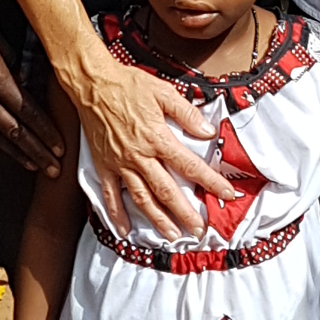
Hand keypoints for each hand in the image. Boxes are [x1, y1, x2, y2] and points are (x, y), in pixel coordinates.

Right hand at [72, 58, 226, 238]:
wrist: (93, 84)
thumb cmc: (127, 84)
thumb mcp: (163, 91)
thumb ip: (187, 114)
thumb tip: (208, 132)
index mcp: (158, 138)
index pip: (190, 166)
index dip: (211, 182)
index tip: (226, 194)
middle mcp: (140, 156)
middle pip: (167, 191)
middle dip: (186, 213)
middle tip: (199, 230)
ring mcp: (120, 164)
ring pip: (142, 198)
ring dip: (159, 220)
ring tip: (172, 235)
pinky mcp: (104, 166)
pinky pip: (110, 196)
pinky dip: (117, 215)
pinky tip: (125, 230)